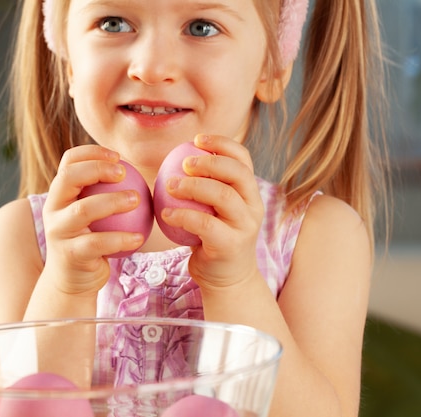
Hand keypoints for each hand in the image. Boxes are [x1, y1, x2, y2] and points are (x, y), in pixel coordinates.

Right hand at [41, 145, 144, 294]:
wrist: (72, 280)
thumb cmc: (90, 240)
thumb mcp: (91, 214)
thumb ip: (103, 193)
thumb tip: (138, 170)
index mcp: (59, 194)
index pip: (68, 161)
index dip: (92, 152)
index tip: (118, 157)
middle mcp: (53, 209)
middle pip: (69, 177)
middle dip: (97, 168)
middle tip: (125, 173)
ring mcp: (59, 232)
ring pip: (84, 209)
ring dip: (113, 201)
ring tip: (136, 199)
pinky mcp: (70, 254)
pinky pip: (98, 243)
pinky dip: (121, 238)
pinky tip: (139, 237)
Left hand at [159, 135, 264, 289]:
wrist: (226, 279)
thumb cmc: (213, 238)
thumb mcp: (214, 209)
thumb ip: (205, 187)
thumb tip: (176, 157)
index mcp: (250, 192)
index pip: (243, 159)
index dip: (222, 144)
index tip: (197, 139)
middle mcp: (253, 206)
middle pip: (237, 173)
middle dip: (209, 162)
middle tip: (183, 163)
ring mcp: (245, 226)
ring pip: (223, 196)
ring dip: (193, 187)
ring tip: (169, 185)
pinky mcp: (231, 245)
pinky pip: (205, 224)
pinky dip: (183, 215)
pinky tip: (166, 213)